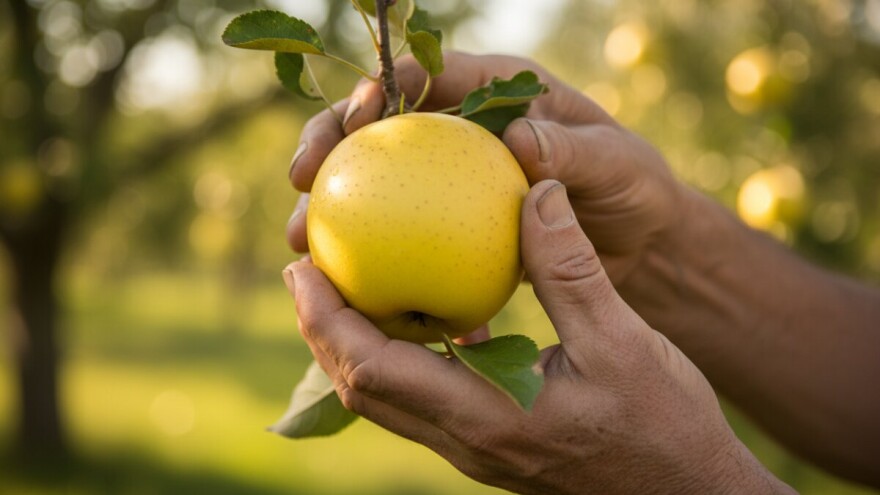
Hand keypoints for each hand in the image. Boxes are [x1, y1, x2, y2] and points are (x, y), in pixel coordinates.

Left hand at [284, 180, 790, 494]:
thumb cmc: (664, 423)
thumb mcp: (622, 339)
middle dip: (320, 330)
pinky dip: (398, 357)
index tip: (301, 266)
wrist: (687, 492)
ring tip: (346, 288)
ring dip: (352, 346)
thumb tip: (535, 190)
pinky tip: (420, 318)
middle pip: (360, 389)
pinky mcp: (489, 444)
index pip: (372, 370)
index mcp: (487, 417)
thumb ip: (570, 267)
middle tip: (305, 269)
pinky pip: (420, 400)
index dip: (325, 319)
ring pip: (385, 399)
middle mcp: (466, 441)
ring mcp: (474, 449)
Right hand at [286, 52, 683, 286]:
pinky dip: (376, 257)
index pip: (429, 75)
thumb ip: (572, 153)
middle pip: (383, 127)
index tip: (355, 120)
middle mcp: (465, 129)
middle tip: (300, 178)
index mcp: (499, 91)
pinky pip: (402, 235)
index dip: (382, 88)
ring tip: (301, 241)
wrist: (640, 242)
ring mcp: (452, 179)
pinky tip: (351, 289)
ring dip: (335, 208)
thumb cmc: (633, 189)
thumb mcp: (617, 165)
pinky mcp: (450, 223)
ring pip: (379, 184)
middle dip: (331, 143)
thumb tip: (518, 141)